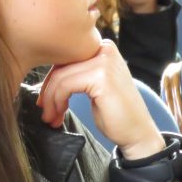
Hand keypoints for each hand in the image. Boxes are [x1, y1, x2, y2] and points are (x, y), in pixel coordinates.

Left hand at [37, 40, 164, 159]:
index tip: (44, 100)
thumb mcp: (92, 85)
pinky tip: (59, 115)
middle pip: (61, 65)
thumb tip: (46, 76)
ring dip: (50, 100)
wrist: (138, 134)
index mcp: (102, 47)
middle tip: (45, 111)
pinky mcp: (101, 77)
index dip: (50, 79)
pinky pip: (65, 86)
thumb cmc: (114, 112)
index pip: (65, 58)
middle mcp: (104, 48)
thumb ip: (75, 73)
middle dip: (48, 91)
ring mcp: (103, 61)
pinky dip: (57, 102)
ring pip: (60, 77)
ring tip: (50, 117)